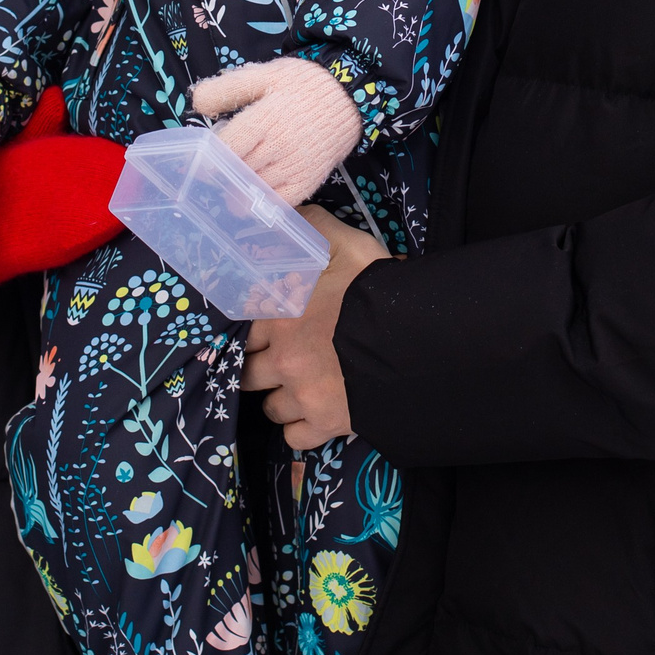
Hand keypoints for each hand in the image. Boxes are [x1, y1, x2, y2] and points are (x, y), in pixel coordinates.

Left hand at [190, 59, 363, 203]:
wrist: (349, 95)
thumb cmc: (302, 83)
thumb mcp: (264, 74)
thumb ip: (228, 88)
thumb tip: (196, 102)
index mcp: (265, 119)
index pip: (229, 146)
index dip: (210, 155)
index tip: (200, 159)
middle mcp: (279, 147)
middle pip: (240, 169)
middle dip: (222, 173)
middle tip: (212, 174)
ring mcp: (295, 167)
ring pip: (256, 189)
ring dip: (238, 192)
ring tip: (228, 188)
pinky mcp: (308, 181)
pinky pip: (280, 203)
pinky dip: (263, 205)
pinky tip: (252, 201)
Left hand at [244, 204, 388, 450]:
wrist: (412, 338)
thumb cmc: (373, 286)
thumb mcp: (342, 242)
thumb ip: (307, 228)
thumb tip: (281, 217)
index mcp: (276, 316)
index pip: (241, 330)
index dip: (254, 331)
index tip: (266, 331)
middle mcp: (280, 358)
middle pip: (248, 374)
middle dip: (261, 368)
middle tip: (280, 361)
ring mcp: (301, 395)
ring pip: (270, 408)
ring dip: (280, 399)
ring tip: (300, 388)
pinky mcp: (324, 424)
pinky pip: (295, 437)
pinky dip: (301, 428)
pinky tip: (314, 414)